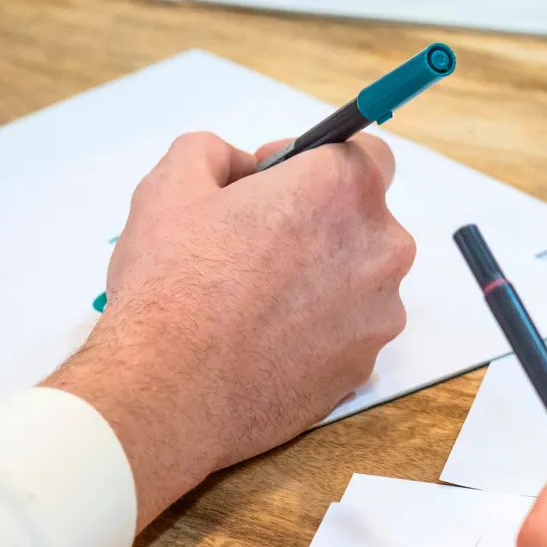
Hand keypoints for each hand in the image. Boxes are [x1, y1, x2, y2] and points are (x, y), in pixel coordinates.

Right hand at [45, 133, 412, 527]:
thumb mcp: (170, 187)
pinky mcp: (363, 367)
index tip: (275, 184)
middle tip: (253, 245)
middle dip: (316, 224)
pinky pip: (347, 333)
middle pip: (362, 221)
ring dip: (319, 280)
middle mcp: (378, 249)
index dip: (317, 163)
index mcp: (340, 190)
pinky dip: (316, 331)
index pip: (368, 155)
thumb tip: (237, 165)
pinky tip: (263, 340)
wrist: (169, 394)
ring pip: (357, 280)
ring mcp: (377, 315)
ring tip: (252, 301)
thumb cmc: (171, 290)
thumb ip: (212, 152)